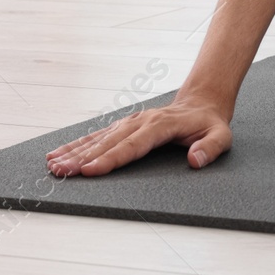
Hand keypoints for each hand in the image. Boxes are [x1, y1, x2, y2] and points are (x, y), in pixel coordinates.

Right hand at [46, 96, 232, 176]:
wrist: (202, 102)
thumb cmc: (210, 123)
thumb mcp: (221, 136)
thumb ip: (211, 147)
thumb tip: (195, 160)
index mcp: (161, 126)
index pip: (133, 145)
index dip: (111, 158)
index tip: (91, 170)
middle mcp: (141, 121)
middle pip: (109, 142)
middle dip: (83, 158)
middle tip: (61, 172)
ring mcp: (131, 122)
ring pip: (98, 138)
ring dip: (74, 151)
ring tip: (53, 165)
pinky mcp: (124, 125)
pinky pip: (98, 135)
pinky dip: (77, 144)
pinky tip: (59, 153)